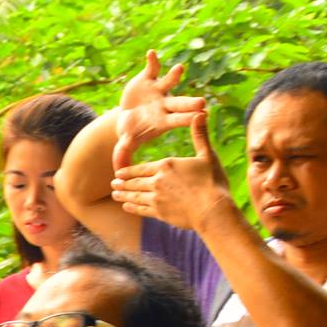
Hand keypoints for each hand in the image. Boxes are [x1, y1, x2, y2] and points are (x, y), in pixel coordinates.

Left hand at [111, 111, 237, 233]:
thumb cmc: (213, 182)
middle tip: (113, 183)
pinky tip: (126, 207)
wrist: (213, 210)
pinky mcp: (160, 213)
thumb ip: (200, 135)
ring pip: (135, 196)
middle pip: (135, 182)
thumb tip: (201, 113)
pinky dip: (132, 208)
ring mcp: (157, 198)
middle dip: (123, 183)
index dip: (129, 170)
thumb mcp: (207, 155)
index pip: (141, 168)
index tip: (119, 172)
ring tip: (115, 195)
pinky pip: (141, 209)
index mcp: (166, 166)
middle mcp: (157, 181)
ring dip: (123, 195)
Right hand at [112, 50, 207, 171]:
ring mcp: (158, 90)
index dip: (189, 118)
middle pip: (180, 103)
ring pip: (169, 82)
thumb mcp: (127, 143)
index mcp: (164, 121)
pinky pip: (151, 68)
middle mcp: (165, 104)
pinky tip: (151, 54)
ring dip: (175, 75)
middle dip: (190, 102)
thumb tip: (117, 171)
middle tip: (203, 102)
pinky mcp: (148, 78)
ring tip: (180, 68)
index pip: (179, 120)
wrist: (128, 117)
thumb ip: (124, 154)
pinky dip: (152, 61)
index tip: (203, 115)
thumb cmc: (132, 132)